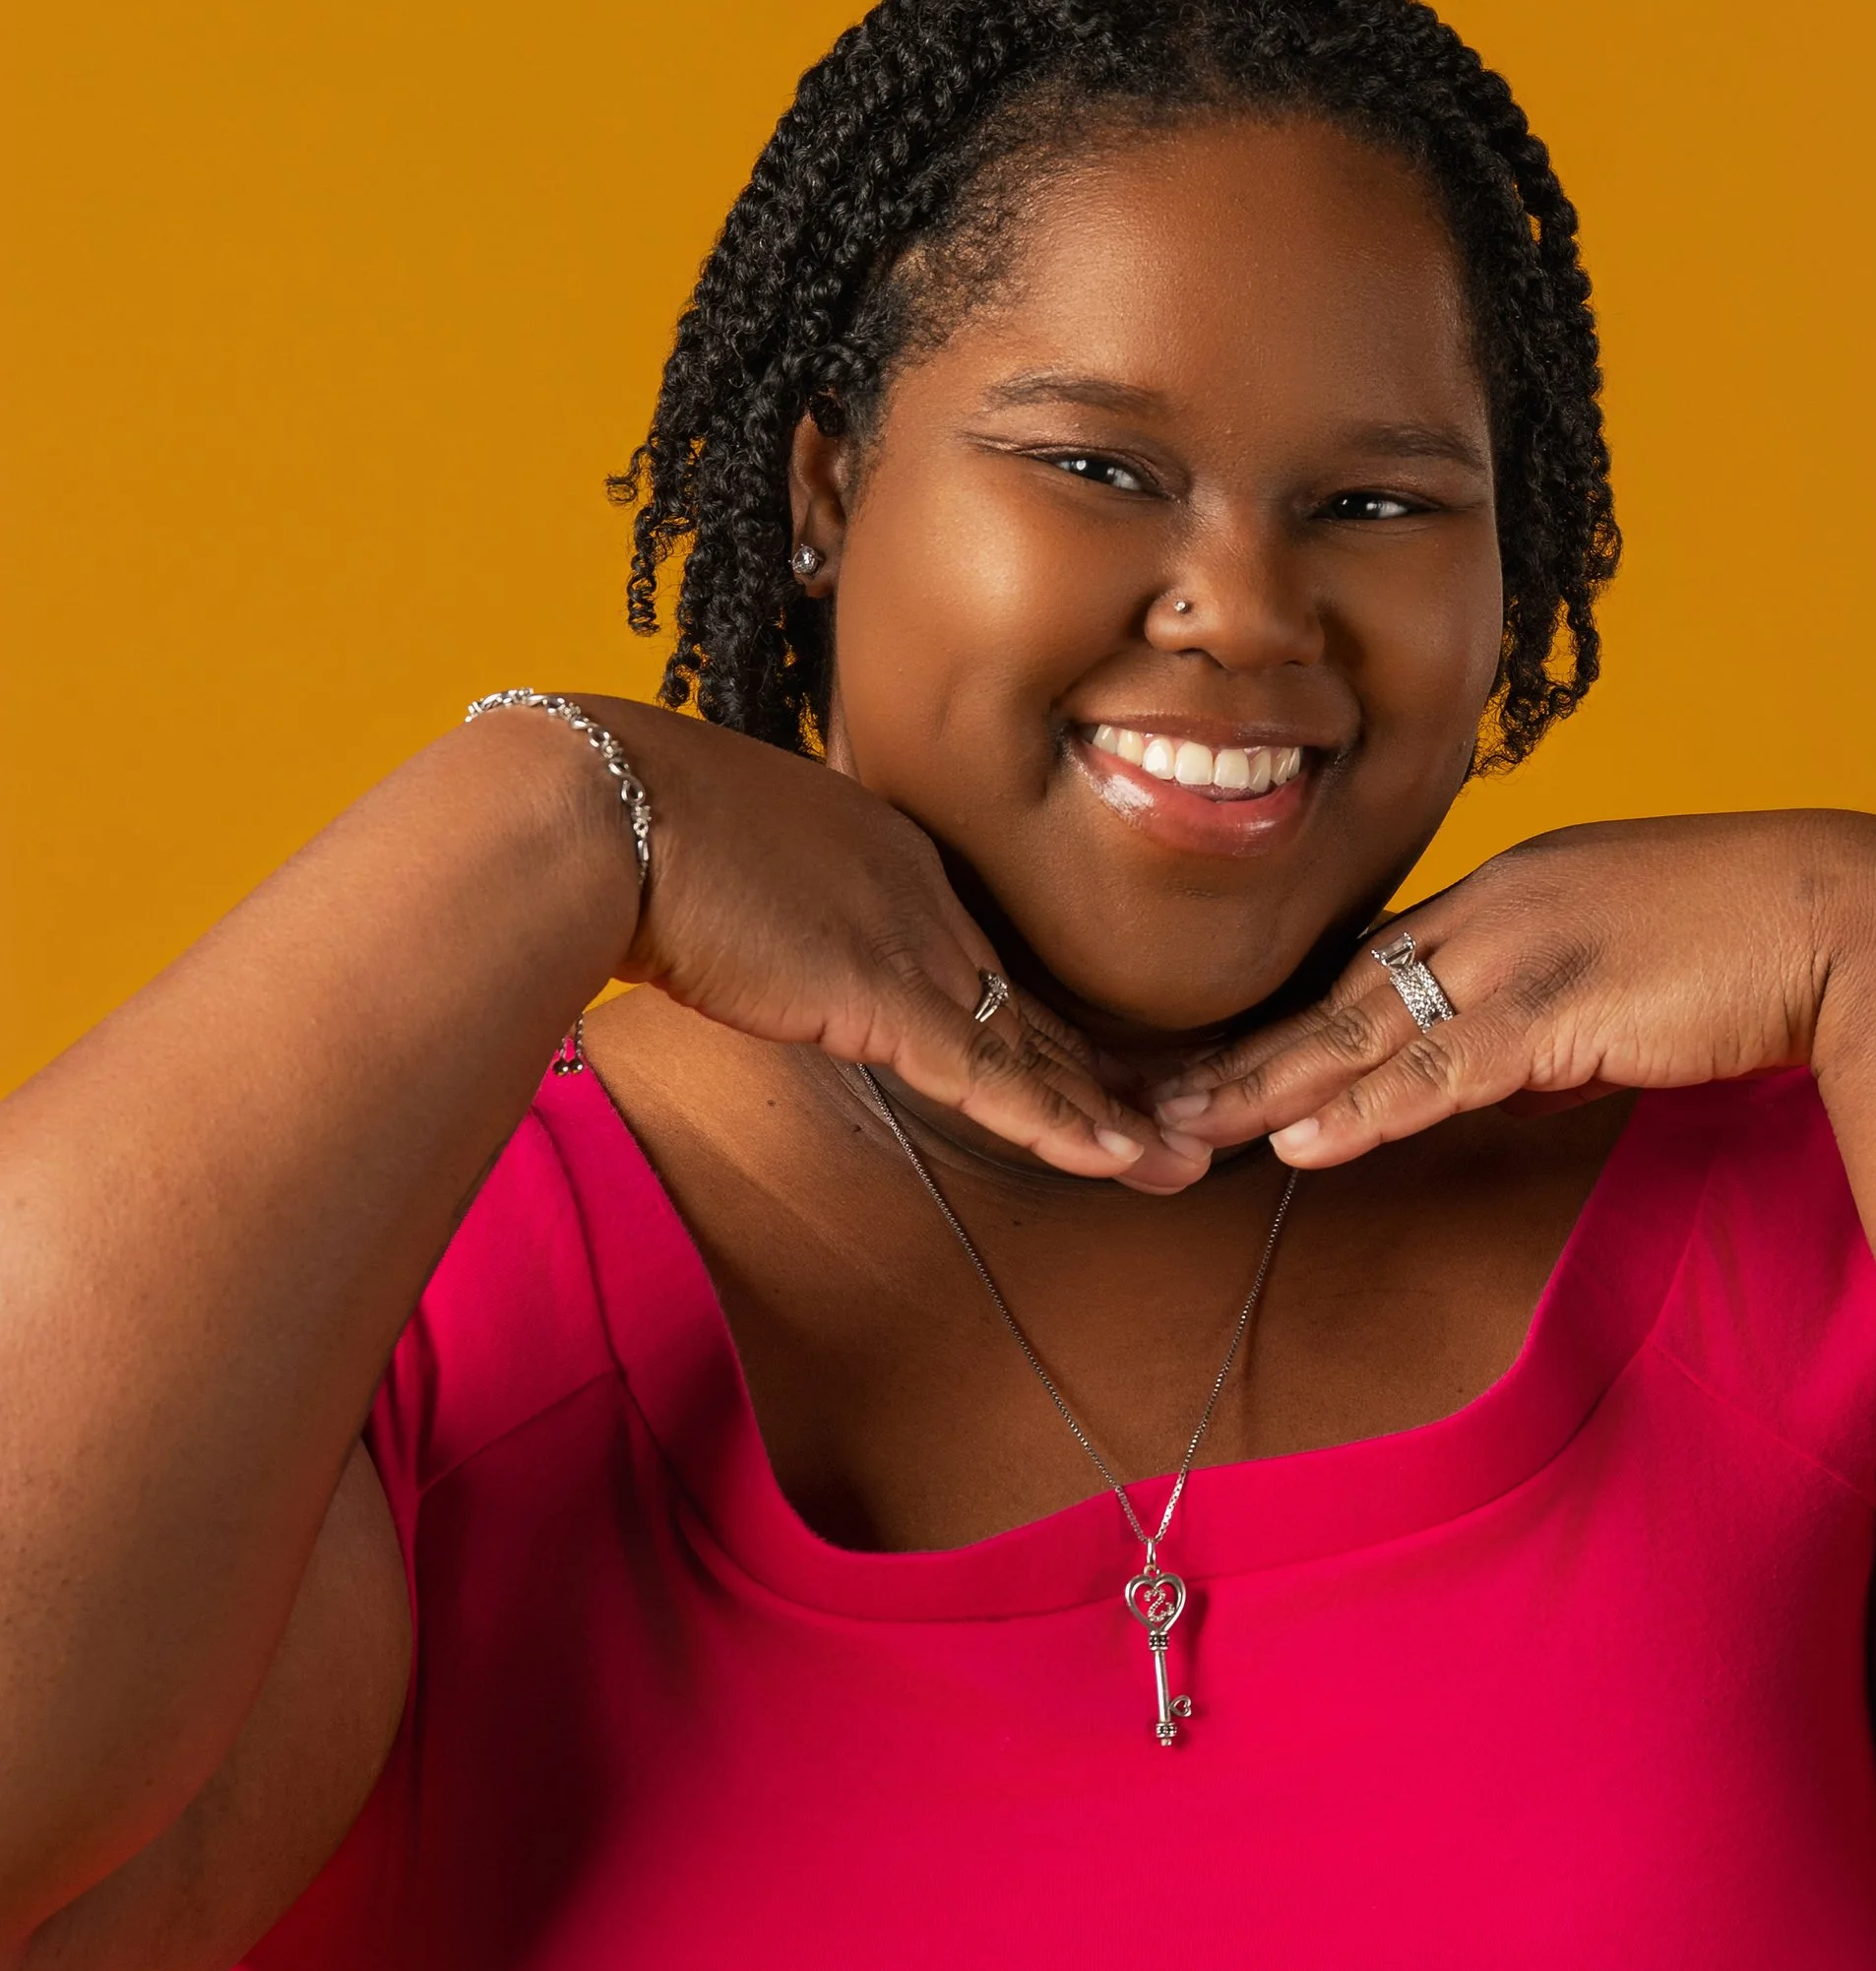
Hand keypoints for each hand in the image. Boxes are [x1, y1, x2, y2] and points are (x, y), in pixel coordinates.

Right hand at [579, 698, 1199, 1186]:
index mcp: (886, 850)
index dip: (1035, 1021)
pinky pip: (995, 1073)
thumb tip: (737, 934)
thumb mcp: (718, 861)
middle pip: (1030, 1000)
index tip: (1082, 1066)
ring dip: (1108, 1115)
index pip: (980, 956)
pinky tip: (1118, 1156)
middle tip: (1174, 1121)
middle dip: (1102, 1072)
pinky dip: (1060, 1122)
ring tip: (1179, 1162)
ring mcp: (911, 939)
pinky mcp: (886, 993)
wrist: (601, 809)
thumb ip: (762, 904)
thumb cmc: (626, 827)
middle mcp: (921, 890)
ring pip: (1035, 1044)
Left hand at [1154, 813, 1875, 1163]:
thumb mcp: (1641, 978)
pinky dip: (1361, 1106)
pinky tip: (1297, 1139)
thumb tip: (1520, 1081)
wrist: (1855, 921)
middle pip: (1347, 988)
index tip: (1233, 1054)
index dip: (1303, 1014)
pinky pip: (1437, 1067)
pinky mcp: (1560, 1004)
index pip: (1383, 958)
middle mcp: (1503, 906)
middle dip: (1248, 1046)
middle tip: (1158, 1091)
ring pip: (1367, 1028)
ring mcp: (1526, 950)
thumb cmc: (1768, 949)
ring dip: (1270, 1083)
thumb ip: (1567, 1027)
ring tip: (1186, 1125)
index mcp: (1522, 889)